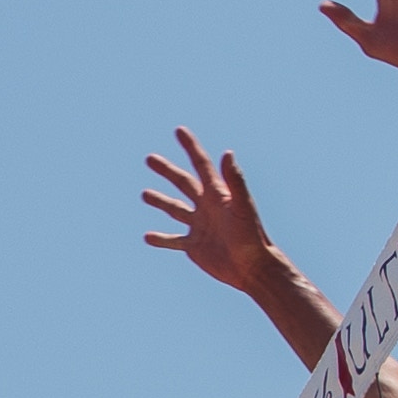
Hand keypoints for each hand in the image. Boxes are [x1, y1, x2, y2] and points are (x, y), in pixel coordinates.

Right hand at [142, 131, 285, 308]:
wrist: (252, 267)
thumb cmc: (251, 236)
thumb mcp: (242, 206)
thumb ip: (234, 180)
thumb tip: (228, 152)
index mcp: (217, 194)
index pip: (201, 164)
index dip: (190, 147)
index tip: (179, 130)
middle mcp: (207, 207)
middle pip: (183, 183)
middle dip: (167, 171)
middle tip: (150, 158)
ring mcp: (199, 226)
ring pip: (176, 209)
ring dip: (161, 201)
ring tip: (145, 194)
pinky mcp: (195, 246)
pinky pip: (174, 240)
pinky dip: (161, 239)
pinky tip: (148, 237)